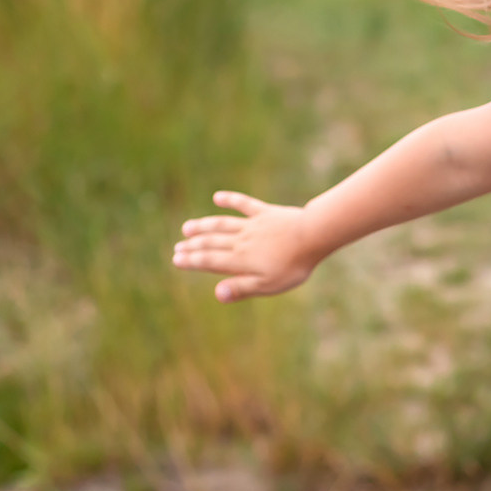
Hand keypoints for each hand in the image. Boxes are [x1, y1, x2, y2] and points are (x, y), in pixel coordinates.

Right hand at [172, 190, 322, 302]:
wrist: (313, 235)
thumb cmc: (293, 265)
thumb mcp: (268, 285)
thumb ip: (242, 288)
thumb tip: (216, 293)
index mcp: (241, 260)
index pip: (210, 261)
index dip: (192, 260)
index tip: (176, 259)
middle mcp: (242, 241)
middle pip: (212, 243)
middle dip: (193, 245)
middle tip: (177, 247)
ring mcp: (253, 225)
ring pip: (222, 224)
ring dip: (203, 226)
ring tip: (187, 227)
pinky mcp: (266, 212)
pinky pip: (244, 205)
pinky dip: (230, 199)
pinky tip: (218, 197)